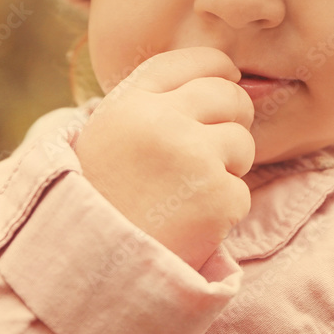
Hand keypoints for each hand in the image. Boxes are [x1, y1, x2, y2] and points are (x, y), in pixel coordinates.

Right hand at [74, 47, 254, 269]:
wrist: (90, 271)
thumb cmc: (99, 205)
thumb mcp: (106, 140)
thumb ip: (147, 109)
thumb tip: (213, 81)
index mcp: (128, 104)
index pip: (188, 62)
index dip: (215, 67)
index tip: (228, 77)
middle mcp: (161, 121)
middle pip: (228, 95)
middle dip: (234, 116)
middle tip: (217, 147)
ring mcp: (192, 157)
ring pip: (242, 143)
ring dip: (229, 167)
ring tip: (189, 196)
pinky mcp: (217, 197)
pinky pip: (242, 191)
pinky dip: (224, 211)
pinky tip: (191, 225)